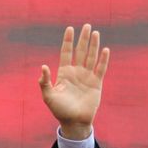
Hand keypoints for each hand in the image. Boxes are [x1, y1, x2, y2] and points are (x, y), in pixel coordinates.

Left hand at [39, 24, 109, 139]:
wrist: (74, 122)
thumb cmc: (59, 110)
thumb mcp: (48, 96)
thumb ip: (44, 82)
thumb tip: (43, 67)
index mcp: (64, 73)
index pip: (66, 53)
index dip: (68, 41)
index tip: (70, 29)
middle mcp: (76, 72)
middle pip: (80, 51)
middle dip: (83, 39)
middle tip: (87, 26)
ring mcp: (87, 77)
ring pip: (91, 57)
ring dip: (93, 45)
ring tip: (95, 33)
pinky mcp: (96, 83)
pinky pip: (100, 69)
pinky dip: (103, 60)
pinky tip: (104, 50)